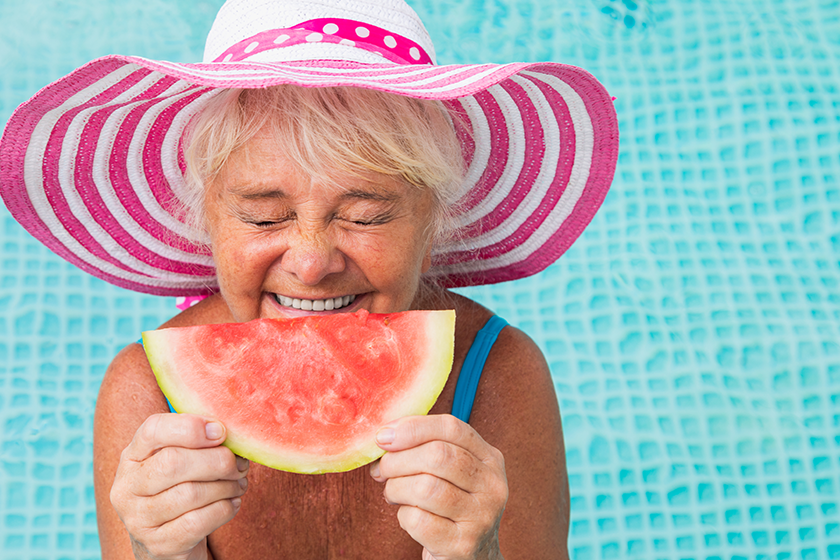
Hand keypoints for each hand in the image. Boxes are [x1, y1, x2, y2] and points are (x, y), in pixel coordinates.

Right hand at [109, 413, 248, 559]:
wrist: (168, 539)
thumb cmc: (181, 487)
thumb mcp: (182, 459)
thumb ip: (197, 441)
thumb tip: (227, 431)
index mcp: (131, 456)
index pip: (153, 429)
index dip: (190, 427)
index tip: (221, 431)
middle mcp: (126, 487)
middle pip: (174, 462)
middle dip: (218, 461)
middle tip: (240, 464)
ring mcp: (137, 519)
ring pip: (190, 494)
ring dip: (225, 486)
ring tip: (239, 483)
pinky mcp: (157, 545)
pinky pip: (197, 523)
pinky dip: (223, 509)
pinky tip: (232, 503)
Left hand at [369, 415, 507, 559]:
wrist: (474, 558)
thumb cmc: (451, 508)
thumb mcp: (452, 473)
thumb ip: (427, 449)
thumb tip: (385, 437)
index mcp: (490, 459)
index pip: (451, 427)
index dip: (413, 427)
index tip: (383, 437)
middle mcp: (492, 485)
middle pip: (437, 455)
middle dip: (398, 460)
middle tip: (382, 470)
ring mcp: (481, 517)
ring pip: (425, 487)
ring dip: (396, 488)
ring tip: (393, 493)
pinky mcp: (463, 545)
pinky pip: (419, 520)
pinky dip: (403, 516)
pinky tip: (409, 517)